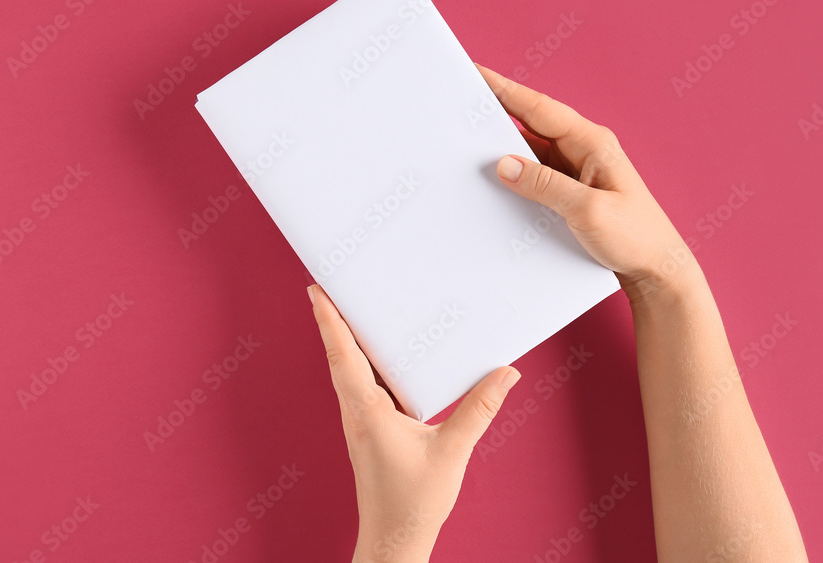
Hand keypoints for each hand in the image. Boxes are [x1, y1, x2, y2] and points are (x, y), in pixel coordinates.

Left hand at [308, 283, 520, 562]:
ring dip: (348, 341)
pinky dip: (366, 363)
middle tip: (334, 285)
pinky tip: (382, 356)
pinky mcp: (370, 429)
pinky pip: (364, 386)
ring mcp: (361, 421)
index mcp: (368, 411)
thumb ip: (480, 409)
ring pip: (350, 371)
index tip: (316, 289)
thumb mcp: (452, 451)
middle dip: (335, 320)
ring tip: (354, 310)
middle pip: (341, 356)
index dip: (329, 321)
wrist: (395, 540)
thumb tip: (506, 373)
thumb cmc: (414, 502)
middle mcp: (357, 412)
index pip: (343, 356)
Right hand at [476, 63, 697, 302]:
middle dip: (497, 113)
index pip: (539, 108)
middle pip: (531, 124)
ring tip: (466, 142)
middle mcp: (583, 150)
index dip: (505, 89)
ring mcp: (576, 171)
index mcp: (593, 143)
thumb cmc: (636, 238)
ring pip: (530, 151)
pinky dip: (514, 175)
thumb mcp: (588, 211)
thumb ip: (545, 186)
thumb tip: (503, 165)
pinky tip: (493, 180)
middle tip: (460, 105)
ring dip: (502, 148)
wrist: (657, 271)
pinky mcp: (570, 192)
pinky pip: (535, 175)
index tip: (476, 73)